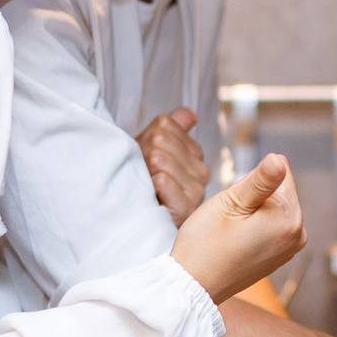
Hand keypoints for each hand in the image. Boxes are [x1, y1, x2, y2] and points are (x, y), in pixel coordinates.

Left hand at [137, 106, 207, 223]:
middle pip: (162, 140)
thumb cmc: (143, 184)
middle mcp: (201, 172)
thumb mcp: (154, 150)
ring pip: (160, 159)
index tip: (144, 156)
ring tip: (142, 183)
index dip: (146, 137)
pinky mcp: (185, 209)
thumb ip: (174, 129)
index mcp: (195, 155)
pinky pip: (163, 181)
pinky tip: (149, 192)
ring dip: (143, 170)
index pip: (167, 125)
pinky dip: (150, 185)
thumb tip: (189, 114)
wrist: (135, 223)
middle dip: (143, 151)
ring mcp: (196, 191)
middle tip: (141, 171)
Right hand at [171, 154, 304, 301]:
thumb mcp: (230, 203)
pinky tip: (234, 241)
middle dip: (252, 196)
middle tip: (229, 219)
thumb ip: (260, 180)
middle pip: (278, 190)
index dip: (250, 181)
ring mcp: (290, 248)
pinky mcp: (279, 256)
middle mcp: (298, 234)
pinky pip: (269, 225)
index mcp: (290, 219)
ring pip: (272, 207)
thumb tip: (280, 159)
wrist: (192, 287)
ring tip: (230, 231)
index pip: (280, 172)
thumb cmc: (205, 245)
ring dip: (251, 211)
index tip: (234, 203)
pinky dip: (252, 226)